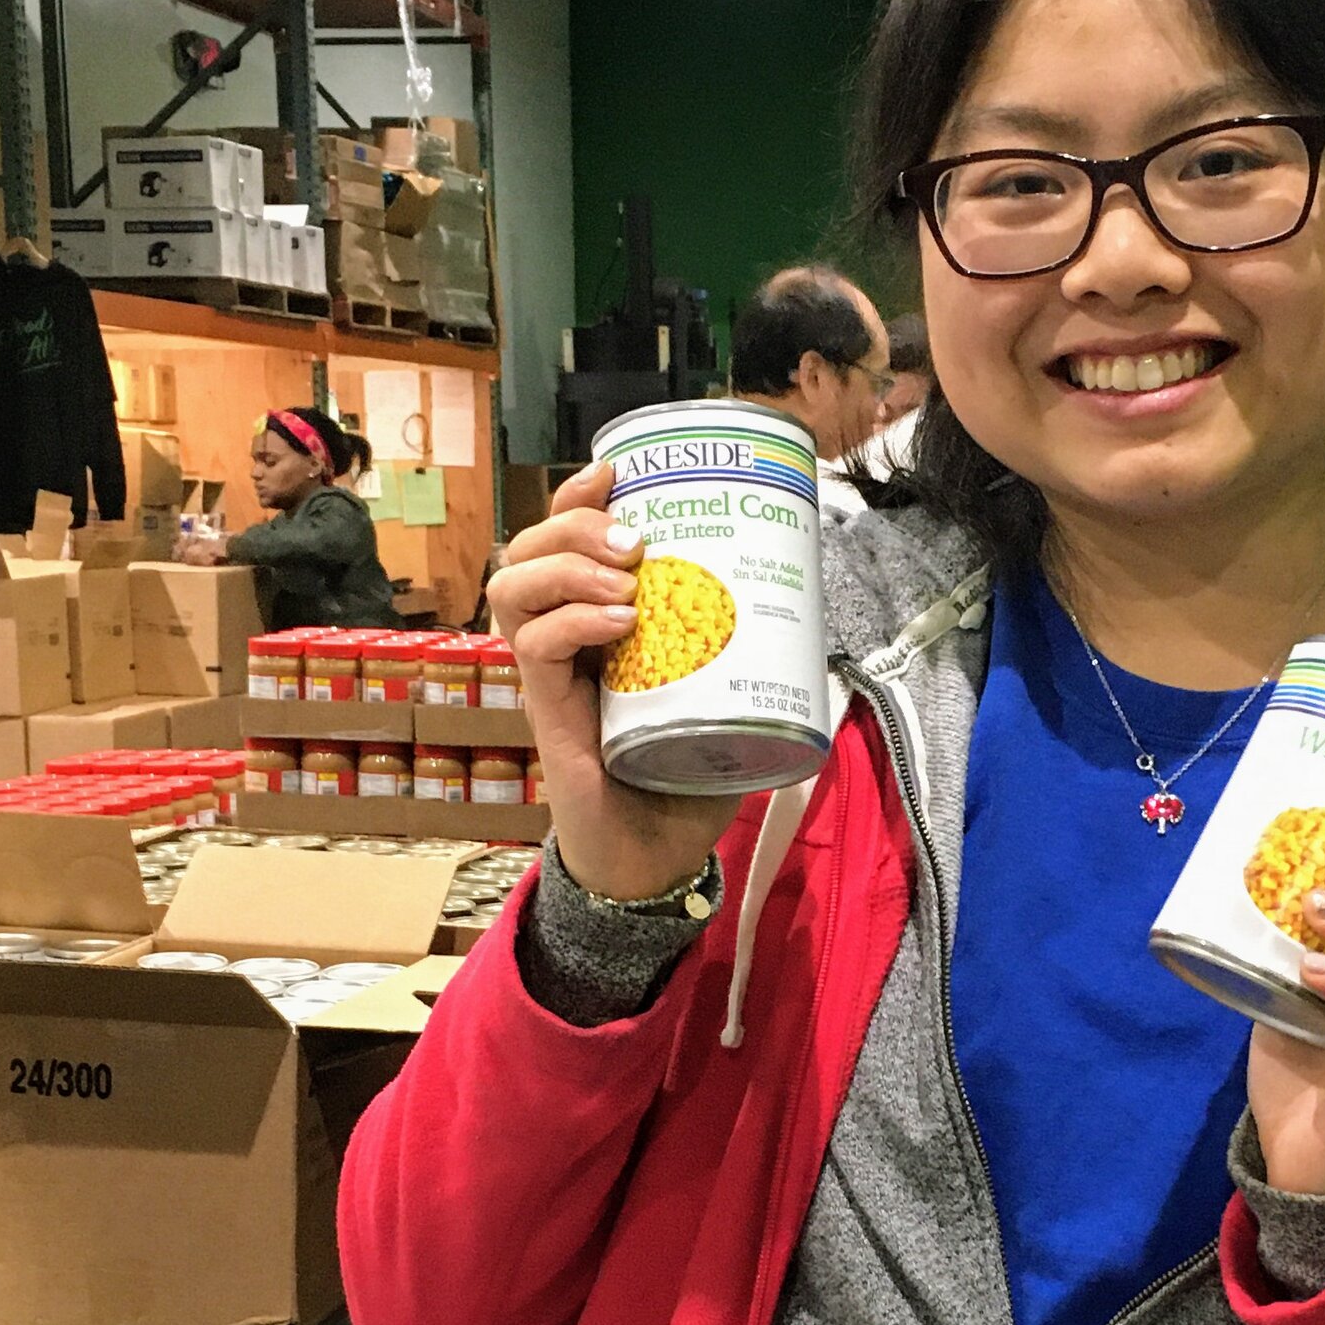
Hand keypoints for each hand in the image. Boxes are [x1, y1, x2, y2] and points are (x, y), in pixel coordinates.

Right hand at [486, 462, 748, 900]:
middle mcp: (561, 638)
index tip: (618, 470)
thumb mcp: (726, 695)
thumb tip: (812, 597)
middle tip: (635, 536)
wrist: (656, 855)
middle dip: (573, 520)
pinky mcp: (545, 712)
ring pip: (512, 586)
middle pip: (527, 546)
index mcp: (596, 619)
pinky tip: (617, 620)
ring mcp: (549, 674)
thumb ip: (753, 649)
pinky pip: (533, 648)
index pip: (562, 537)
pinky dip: (570, 620)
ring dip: (565, 563)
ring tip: (624, 574)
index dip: (579, 494)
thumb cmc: (687, 772)